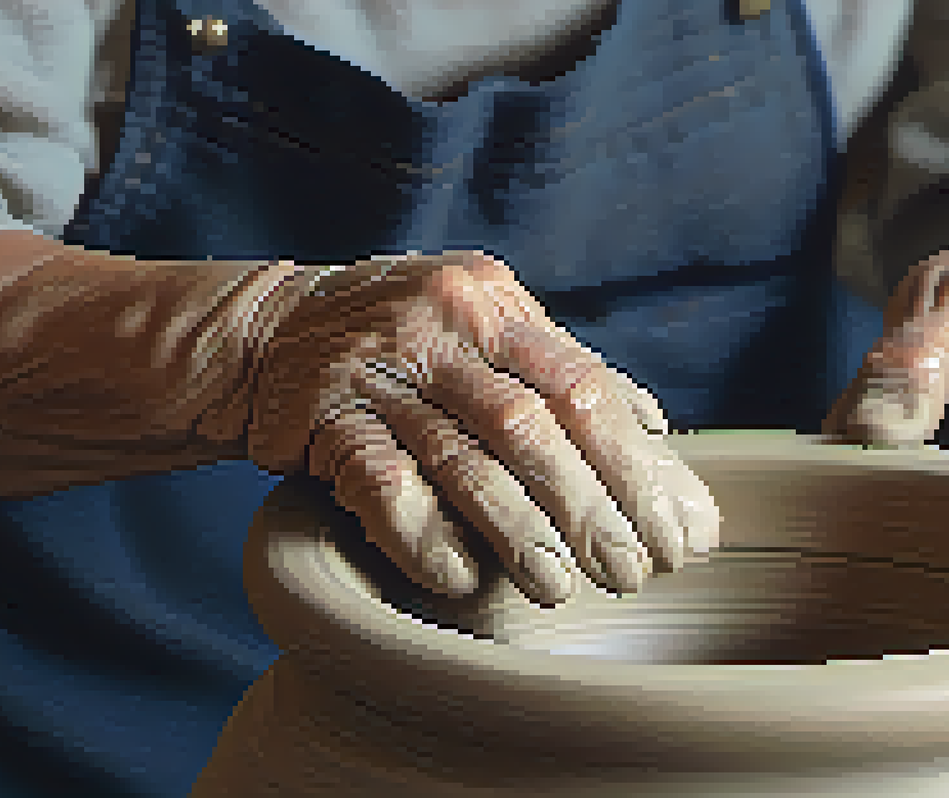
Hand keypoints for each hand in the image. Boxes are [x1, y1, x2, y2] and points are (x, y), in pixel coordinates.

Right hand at [234, 251, 719, 604]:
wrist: (271, 330)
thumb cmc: (408, 340)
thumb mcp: (488, 329)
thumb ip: (566, 373)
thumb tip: (659, 434)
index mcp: (497, 303)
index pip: (585, 388)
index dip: (637, 469)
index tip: (677, 537)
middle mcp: (441, 326)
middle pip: (532, 427)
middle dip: (590, 510)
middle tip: (630, 574)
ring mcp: (378, 371)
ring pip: (463, 459)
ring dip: (518, 532)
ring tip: (558, 588)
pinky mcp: (321, 418)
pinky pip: (382, 484)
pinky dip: (426, 536)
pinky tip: (462, 578)